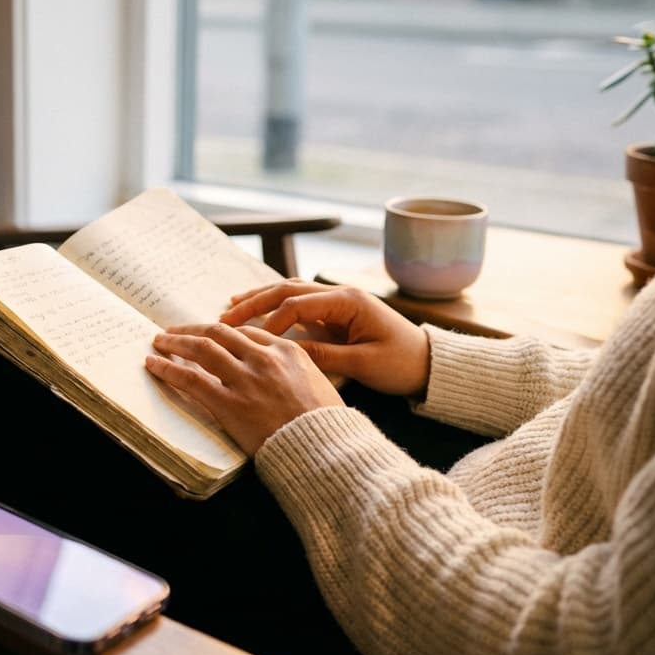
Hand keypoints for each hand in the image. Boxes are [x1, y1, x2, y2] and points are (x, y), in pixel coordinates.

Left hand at [145, 323, 342, 454]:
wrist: (324, 448)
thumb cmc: (325, 423)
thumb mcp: (318, 384)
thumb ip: (294, 370)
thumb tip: (279, 371)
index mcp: (286, 351)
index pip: (245, 332)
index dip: (221, 331)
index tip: (208, 333)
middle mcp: (263, 359)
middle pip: (219, 333)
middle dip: (192, 329)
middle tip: (174, 330)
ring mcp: (245, 380)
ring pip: (201, 349)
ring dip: (176, 342)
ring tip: (159, 341)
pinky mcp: (229, 403)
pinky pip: (191, 380)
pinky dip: (168, 369)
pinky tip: (154, 364)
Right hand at [221, 280, 430, 396]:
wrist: (429, 364)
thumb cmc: (402, 364)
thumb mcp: (363, 363)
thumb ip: (324, 355)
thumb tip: (285, 351)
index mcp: (348, 301)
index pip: (297, 304)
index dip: (271, 321)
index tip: (252, 341)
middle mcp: (339, 295)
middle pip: (287, 290)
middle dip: (255, 303)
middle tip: (225, 317)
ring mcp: (336, 302)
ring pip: (289, 293)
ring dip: (260, 300)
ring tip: (230, 309)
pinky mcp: (334, 315)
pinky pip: (296, 306)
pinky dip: (273, 308)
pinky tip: (254, 314)